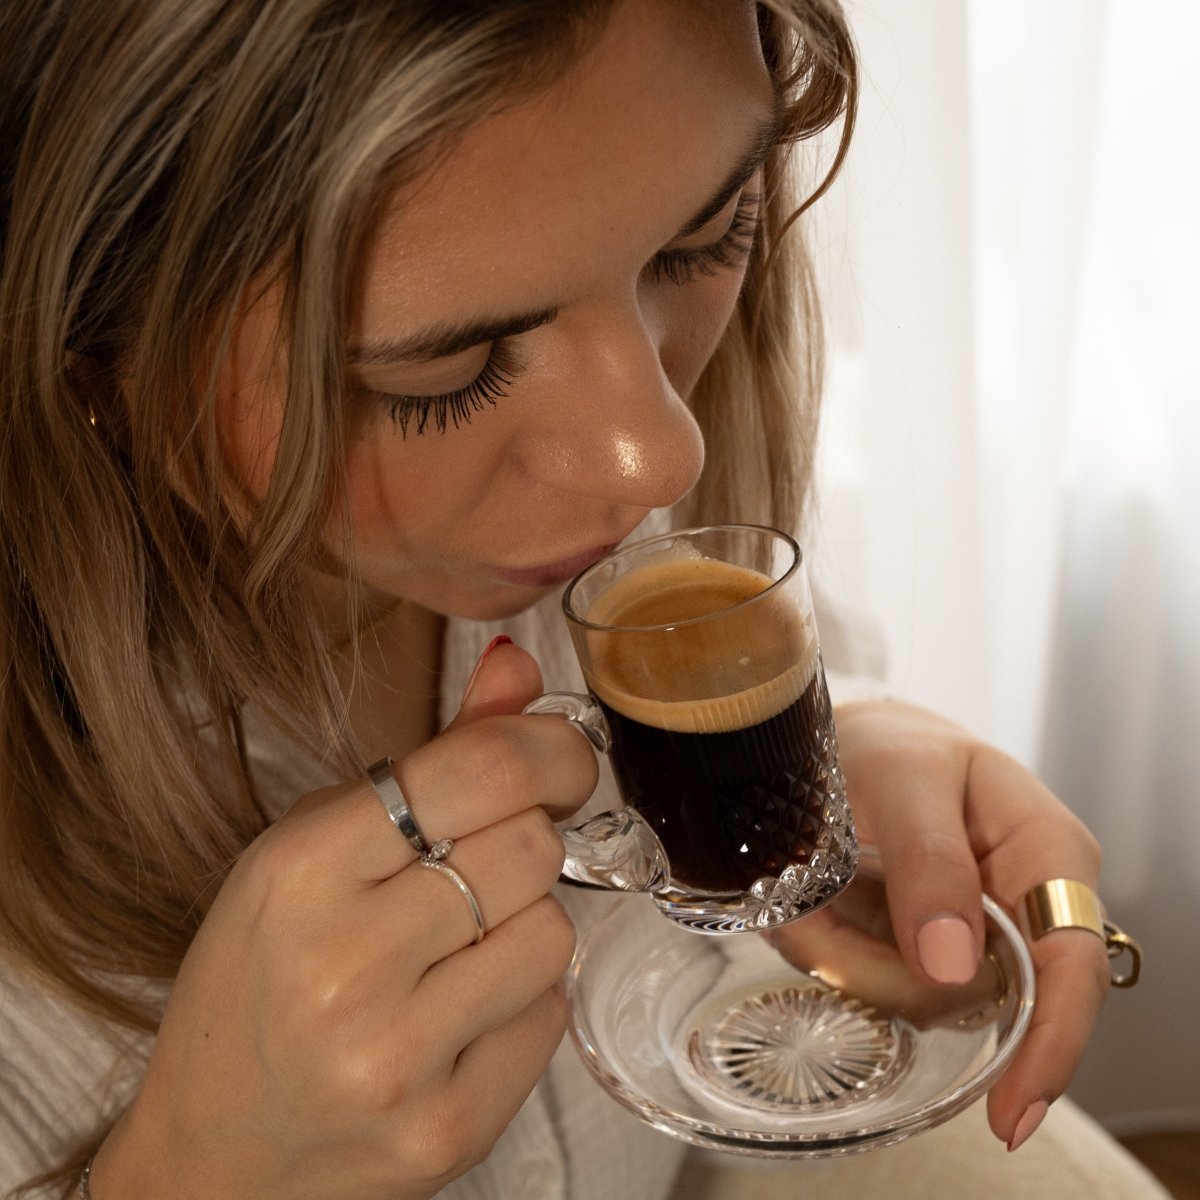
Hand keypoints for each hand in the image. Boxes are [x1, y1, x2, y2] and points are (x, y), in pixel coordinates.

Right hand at [92, 640, 593, 1199]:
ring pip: (554, 931)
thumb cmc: (259, 981)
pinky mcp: (447, 1130)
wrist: (214, 1152)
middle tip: (479, 865)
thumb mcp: (312, 847)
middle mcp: (343, 965)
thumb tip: (518, 668)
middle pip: (534, 846)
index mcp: (300, 869)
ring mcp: (397, 1058)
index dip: (549, 749)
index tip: (557, 760)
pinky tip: (459, 1013)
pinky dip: (521, 1001)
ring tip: (457, 949)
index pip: (482, 770)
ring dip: (524, 924)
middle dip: (524, 842)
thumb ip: (434, 756)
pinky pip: (550, 1016)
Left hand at [767, 699, 1108, 1149]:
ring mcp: (976, 938)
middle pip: (987, 1000)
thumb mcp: (903, 777)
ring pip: (923, 1000)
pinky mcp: (927, 953)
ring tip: (816, 889)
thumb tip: (954, 967)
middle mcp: (1024, 909)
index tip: (1009, 1111)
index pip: (1075, 969)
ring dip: (853, 957)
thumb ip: (928, 858)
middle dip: (898, 977)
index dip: (1052, 1046)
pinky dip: (837, 953)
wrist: (850, 740)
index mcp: (1048, 854)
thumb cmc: (891, 745)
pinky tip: (820, 908)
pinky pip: (884, 984)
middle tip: (822, 921)